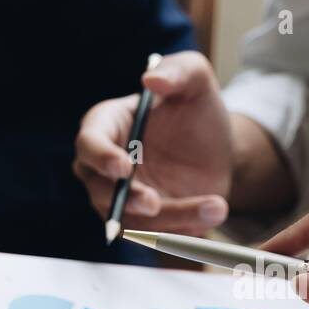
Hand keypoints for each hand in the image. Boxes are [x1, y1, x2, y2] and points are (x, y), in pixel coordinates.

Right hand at [74, 51, 231, 234]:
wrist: (219, 149)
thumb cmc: (196, 108)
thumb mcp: (196, 79)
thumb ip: (178, 71)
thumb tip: (151, 80)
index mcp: (106, 125)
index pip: (88, 144)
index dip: (100, 157)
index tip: (123, 167)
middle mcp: (103, 167)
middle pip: (101, 191)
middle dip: (126, 200)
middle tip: (154, 202)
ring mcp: (122, 199)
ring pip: (133, 221)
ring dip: (171, 219)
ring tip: (215, 207)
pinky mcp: (145, 224)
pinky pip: (157, 236)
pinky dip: (183, 233)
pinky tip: (213, 215)